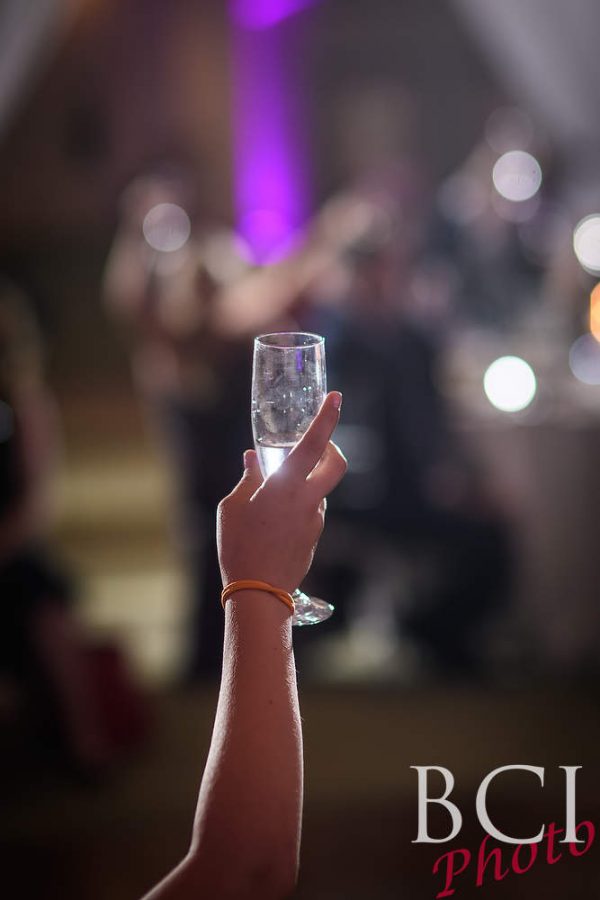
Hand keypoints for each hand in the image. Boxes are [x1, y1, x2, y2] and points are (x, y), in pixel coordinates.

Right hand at [217, 392, 346, 593]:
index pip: (315, 444)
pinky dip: (298, 506)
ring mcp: (316, 521)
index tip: (336, 397)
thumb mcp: (233, 507)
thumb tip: (252, 460)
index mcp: (287, 487)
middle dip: (332, 448)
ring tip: (272, 495)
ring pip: (320, 490)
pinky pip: (310, 512)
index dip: (327, 417)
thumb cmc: (239, 546)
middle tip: (316, 445)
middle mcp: (309, 501)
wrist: (258, 593)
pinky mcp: (314, 538)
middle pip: (336, 465)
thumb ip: (248, 479)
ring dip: (305, 483)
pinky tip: (274, 520)